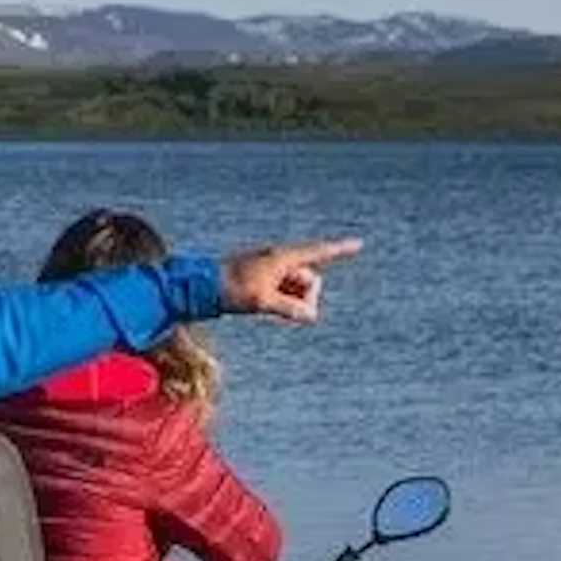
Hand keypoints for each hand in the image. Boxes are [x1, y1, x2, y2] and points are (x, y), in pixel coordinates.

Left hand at [219, 239, 362, 323]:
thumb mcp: (262, 301)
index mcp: (282, 257)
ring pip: (297, 288)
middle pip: (309, 279)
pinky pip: (286, 291)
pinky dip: (283, 301)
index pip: (318, 252)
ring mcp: (272, 268)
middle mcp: (280, 259)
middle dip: (303, 296)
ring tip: (265, 305)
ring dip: (291, 301)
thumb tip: (311, 316)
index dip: (340, 250)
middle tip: (277, 306)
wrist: (201, 284)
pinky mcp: (264, 278)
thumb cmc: (231, 288)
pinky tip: (264, 306)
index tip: (359, 243)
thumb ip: (289, 309)